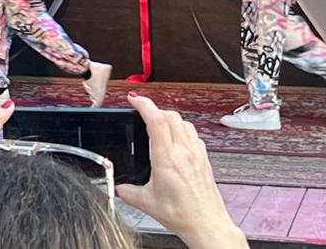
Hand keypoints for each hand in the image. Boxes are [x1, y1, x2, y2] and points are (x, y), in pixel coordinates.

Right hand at [116, 94, 247, 248]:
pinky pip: (193, 134)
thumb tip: (118, 188)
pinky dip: (182, 129)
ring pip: (183, 122)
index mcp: (167, 158)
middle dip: (154, 109)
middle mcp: (184, 151)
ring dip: (169, 117)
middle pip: (170, 115)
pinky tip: (177, 139)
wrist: (207, 225)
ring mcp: (196, 153)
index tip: (133, 99)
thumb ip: (128, 192)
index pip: (156, 119)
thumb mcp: (147, 203)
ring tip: (159, 123)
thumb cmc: (183, 215)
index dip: (143, 104)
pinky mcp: (204, 159)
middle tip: (142, 112)